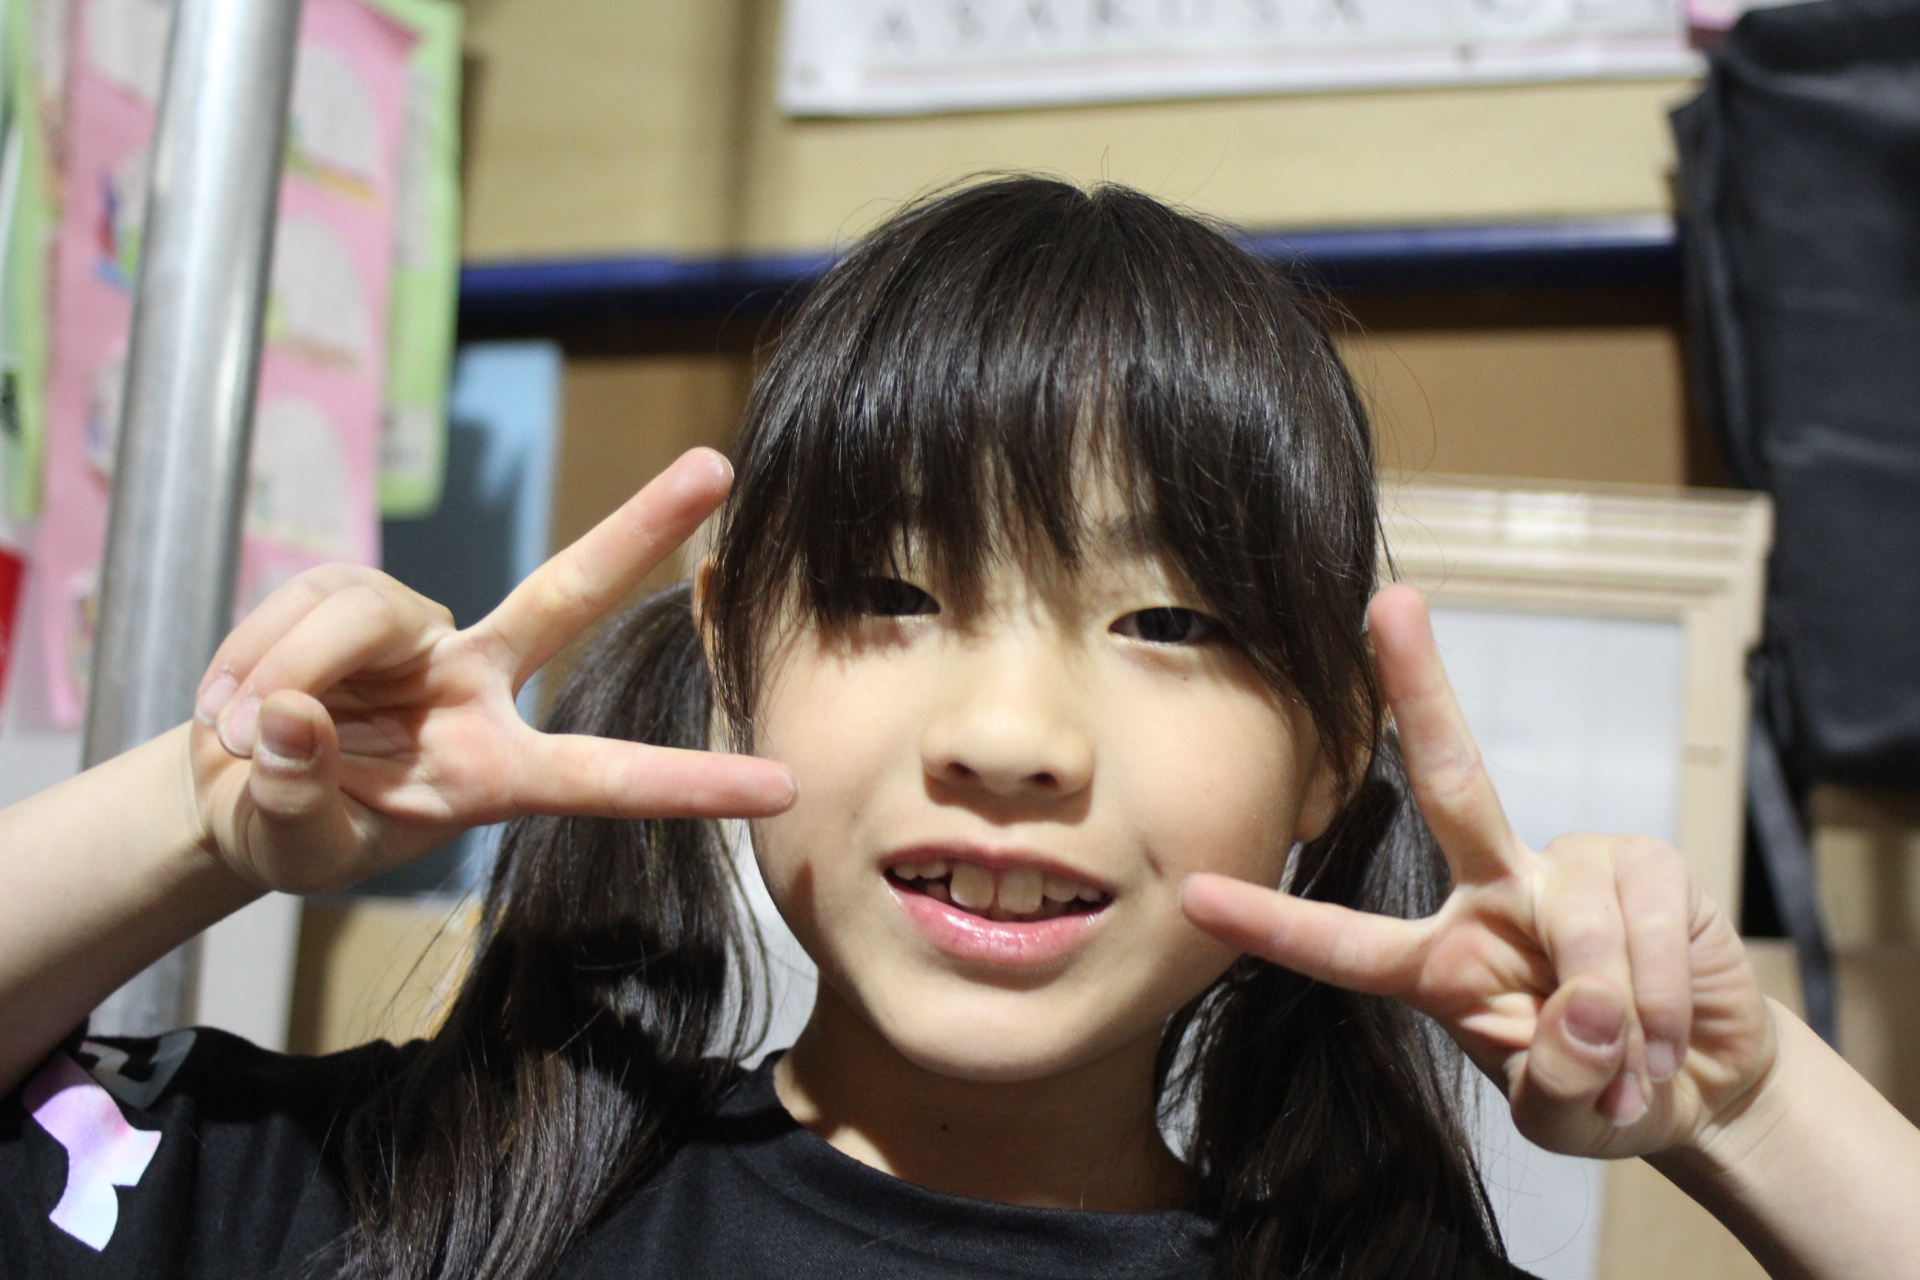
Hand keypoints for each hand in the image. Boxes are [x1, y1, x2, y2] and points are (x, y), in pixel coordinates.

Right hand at [188, 448, 795, 895]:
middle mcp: (478, 686)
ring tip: (239, 730)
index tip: (785, 787)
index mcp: (496, 772)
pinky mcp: (356, 598)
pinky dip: (254, 651)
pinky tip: (231, 698)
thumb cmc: (293, 829)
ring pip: (368, 610)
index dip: (692, 782)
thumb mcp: (294, 842)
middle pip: (565, 593)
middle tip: (716, 466)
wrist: (231, 789)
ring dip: (291, 666)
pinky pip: (307, 602)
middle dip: (637, 527)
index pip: (606, 774)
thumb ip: (297, 792)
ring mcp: (421, 635)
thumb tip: (294, 715)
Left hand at [1181, 585, 1776, 1160]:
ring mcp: (1572, 869)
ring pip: (1576, 928)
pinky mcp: (1649, 866)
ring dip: (1613, 1025)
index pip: (1343, 943)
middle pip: (1453, 782)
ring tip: (1629, 1076)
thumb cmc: (1602, 1093)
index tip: (1193, 893)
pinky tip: (1667, 1042)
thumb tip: (1583, 1014)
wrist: (1703, 1087)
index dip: (1272, 922)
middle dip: (1421, 688)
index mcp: (1439, 959)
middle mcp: (1494, 890)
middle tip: (1391, 603)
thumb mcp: (1558, 1116)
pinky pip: (1645, 929)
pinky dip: (1659, 1005)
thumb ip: (1550, 1081)